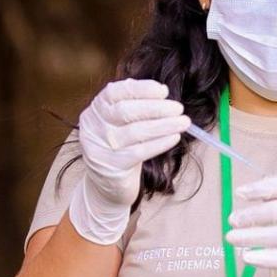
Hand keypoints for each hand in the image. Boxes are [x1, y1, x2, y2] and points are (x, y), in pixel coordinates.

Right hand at [69, 78, 189, 244]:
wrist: (107, 187)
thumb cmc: (121, 149)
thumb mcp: (121, 125)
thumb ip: (134, 106)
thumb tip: (161, 92)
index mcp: (95, 111)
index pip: (115, 92)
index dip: (140, 89)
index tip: (163, 91)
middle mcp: (93, 127)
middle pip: (126, 111)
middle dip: (156, 107)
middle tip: (179, 108)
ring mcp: (100, 148)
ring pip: (135, 131)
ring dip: (164, 125)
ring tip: (184, 122)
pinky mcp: (112, 167)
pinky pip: (139, 152)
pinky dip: (160, 143)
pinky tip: (174, 138)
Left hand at [225, 175, 276, 276]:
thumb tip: (265, 198)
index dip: (259, 189)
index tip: (241, 193)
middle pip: (275, 211)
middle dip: (249, 215)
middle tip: (232, 220)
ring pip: (276, 235)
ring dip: (250, 237)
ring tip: (233, 239)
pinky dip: (264, 257)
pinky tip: (249, 257)